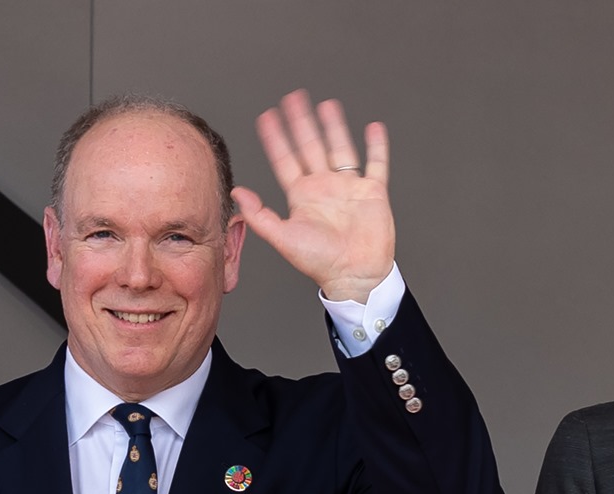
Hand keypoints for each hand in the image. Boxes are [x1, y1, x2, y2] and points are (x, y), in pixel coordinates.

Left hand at [234, 89, 394, 302]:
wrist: (356, 275)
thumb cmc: (320, 263)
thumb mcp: (283, 238)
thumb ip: (260, 215)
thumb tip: (237, 193)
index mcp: (302, 196)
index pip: (285, 159)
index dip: (275, 138)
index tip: (267, 117)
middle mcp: (324, 187)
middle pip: (311, 146)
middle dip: (301, 122)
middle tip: (293, 98)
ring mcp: (349, 188)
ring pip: (341, 148)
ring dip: (334, 127)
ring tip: (327, 105)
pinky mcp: (373, 192)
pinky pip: (376, 164)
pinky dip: (377, 146)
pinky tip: (373, 128)